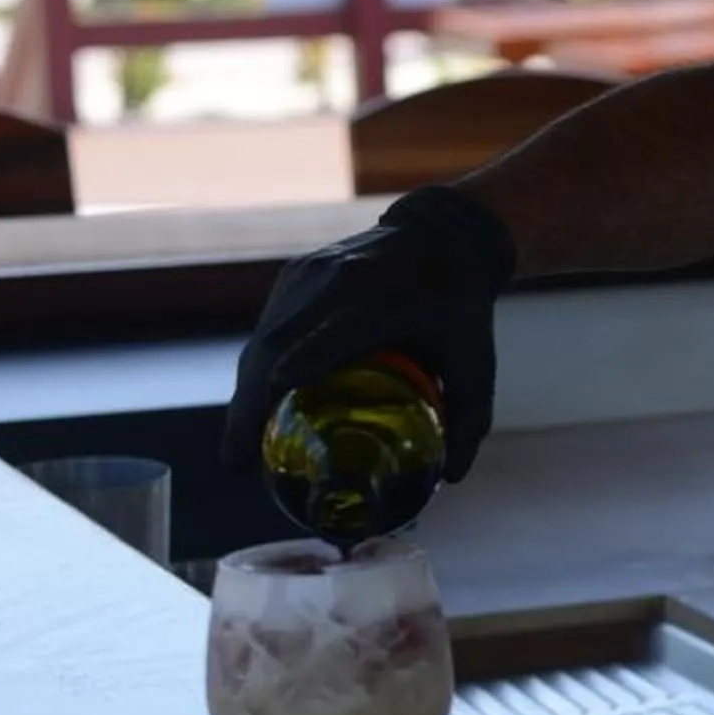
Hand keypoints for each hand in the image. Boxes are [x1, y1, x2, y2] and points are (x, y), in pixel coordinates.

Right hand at [221, 187, 519, 482]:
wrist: (443, 236)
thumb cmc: (462, 308)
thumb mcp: (476, 359)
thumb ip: (470, 417)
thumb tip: (453, 479)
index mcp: (384, 299)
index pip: (332, 335)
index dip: (301, 365)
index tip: (270, 408)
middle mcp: (338, 281)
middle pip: (279, 344)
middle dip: (250, 404)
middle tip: (237, 461)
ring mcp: (310, 274)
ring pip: (266, 338)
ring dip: (246, 392)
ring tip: (238, 447)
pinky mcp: (296, 274)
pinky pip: (270, 326)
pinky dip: (259, 368)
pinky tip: (253, 409)